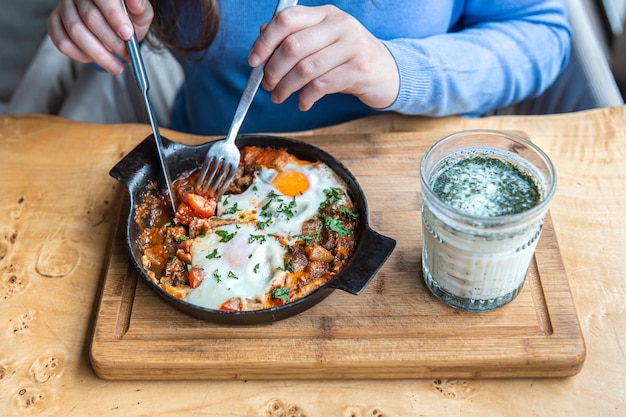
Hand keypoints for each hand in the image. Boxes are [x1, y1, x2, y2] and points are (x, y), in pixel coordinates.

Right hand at [48, 0, 153, 73]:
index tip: (127, 34)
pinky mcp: (55, 21)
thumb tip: (135, 2)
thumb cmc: (127, 18)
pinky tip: (94, 59)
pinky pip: (62, 41)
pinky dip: (80, 55)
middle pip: (90, 18)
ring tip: (115, 65)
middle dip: (112, 42)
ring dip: (98, 54)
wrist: (115, 25)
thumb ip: (139, 8)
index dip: (115, 17)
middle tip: (127, 54)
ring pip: (75, 32)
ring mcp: (64, 7)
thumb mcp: (140, 13)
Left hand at [248, 5, 399, 110]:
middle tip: (267, 85)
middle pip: (293, 46)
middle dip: (273, 70)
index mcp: (326, 13)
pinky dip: (306, 97)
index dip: (265, 41)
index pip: (287, 19)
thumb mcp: (323, 41)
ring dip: (286, 87)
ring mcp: (352, 46)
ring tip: (279, 97)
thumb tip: (262, 36)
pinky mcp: (360, 70)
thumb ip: (295, 36)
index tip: (254, 61)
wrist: (388, 73)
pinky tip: (303, 103)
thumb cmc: (348, 58)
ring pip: (305, 69)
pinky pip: (322, 85)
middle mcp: (340, 25)